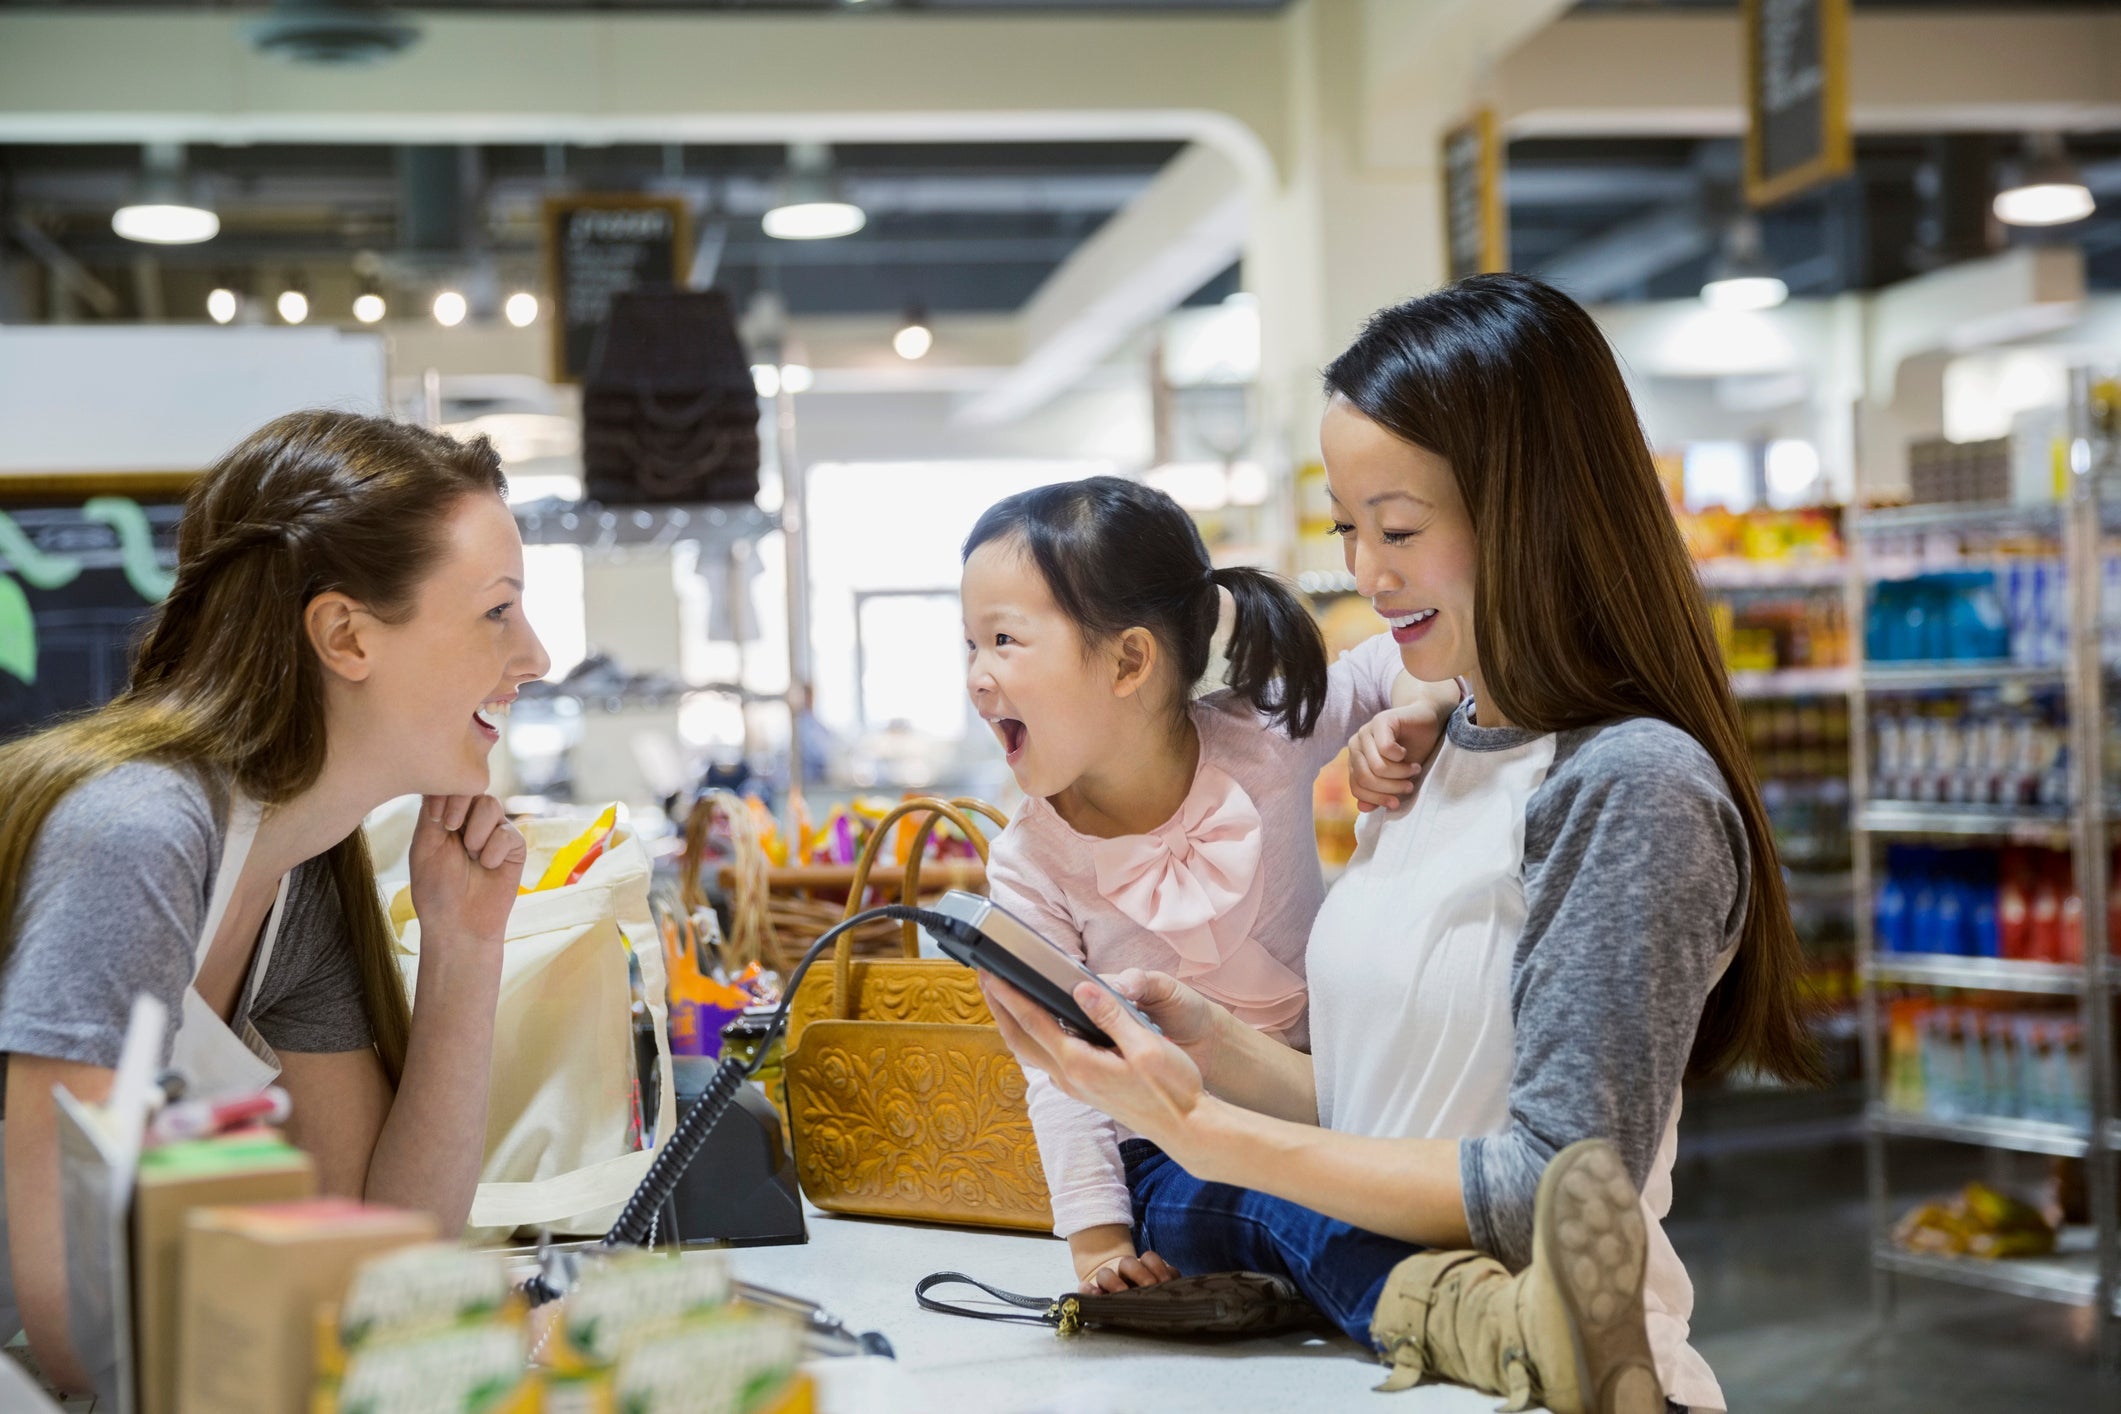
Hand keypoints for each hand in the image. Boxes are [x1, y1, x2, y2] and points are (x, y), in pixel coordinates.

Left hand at [406, 794, 524, 956]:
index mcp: (446, 817)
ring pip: (491, 805)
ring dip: (476, 832)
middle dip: (460, 809)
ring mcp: (494, 832)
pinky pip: (507, 832)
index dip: (447, 793)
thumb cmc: (436, 890)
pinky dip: (493, 850)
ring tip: (471, 856)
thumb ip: (433, 811)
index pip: (450, 786)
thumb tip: (443, 782)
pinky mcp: (514, 847)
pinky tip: (487, 867)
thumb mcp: (424, 846)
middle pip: (472, 790)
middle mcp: (470, 821)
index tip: (439, 821)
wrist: (458, 924)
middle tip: (451, 832)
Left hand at [982, 974, 1207, 1159]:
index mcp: (1079, 1064)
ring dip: (1012, 1024)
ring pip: (1030, 1052)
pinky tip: (1039, 1026)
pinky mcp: (1084, 1090)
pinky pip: (1046, 1060)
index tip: (990, 972)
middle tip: (984, 977)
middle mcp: (1069, 1078)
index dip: (1009, 995)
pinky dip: (1032, 1038)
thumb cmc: (1172, 1088)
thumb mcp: (1146, 1046)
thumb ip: (1112, 1016)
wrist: (1186, 1129)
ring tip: (1004, 997)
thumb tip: (1081, 988)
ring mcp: (1075, 1087)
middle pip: (1020, 1039)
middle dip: (1000, 1007)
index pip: (1033, 1022)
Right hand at [1069, 1227, 1180, 1294]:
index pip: (1150, 1259)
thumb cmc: (1145, 1293)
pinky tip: (1096, 1297)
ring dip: (1114, 1284)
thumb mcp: (1160, 1285)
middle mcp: (1122, 1271)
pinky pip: (1084, 1288)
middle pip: (1128, 1264)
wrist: (1117, 1292)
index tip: (1166, 1282)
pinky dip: (1088, 1292)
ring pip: (1105, 1274)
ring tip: (1122, 1296)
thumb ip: (1168, 1280)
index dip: (1159, 1268)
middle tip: (1150, 1289)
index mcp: (1142, 1267)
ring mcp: (1106, 1280)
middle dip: (1141, 1275)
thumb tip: (1174, 1285)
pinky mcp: (1090, 1290)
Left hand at [1347, 704, 1437, 812]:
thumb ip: (1380, 791)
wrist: (1427, 722)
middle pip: (1366, 779)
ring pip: (1377, 767)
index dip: (1377, 799)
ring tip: (1414, 769)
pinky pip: (1385, 749)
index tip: (1396, 803)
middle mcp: (1355, 745)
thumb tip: (1363, 808)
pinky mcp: (1380, 721)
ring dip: (1400, 773)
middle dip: (1391, 787)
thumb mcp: (1397, 777)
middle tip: (1410, 785)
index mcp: (1355, 760)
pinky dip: (1399, 756)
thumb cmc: (1412, 750)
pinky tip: (1406, 752)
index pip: (1357, 788)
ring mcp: (1365, 732)